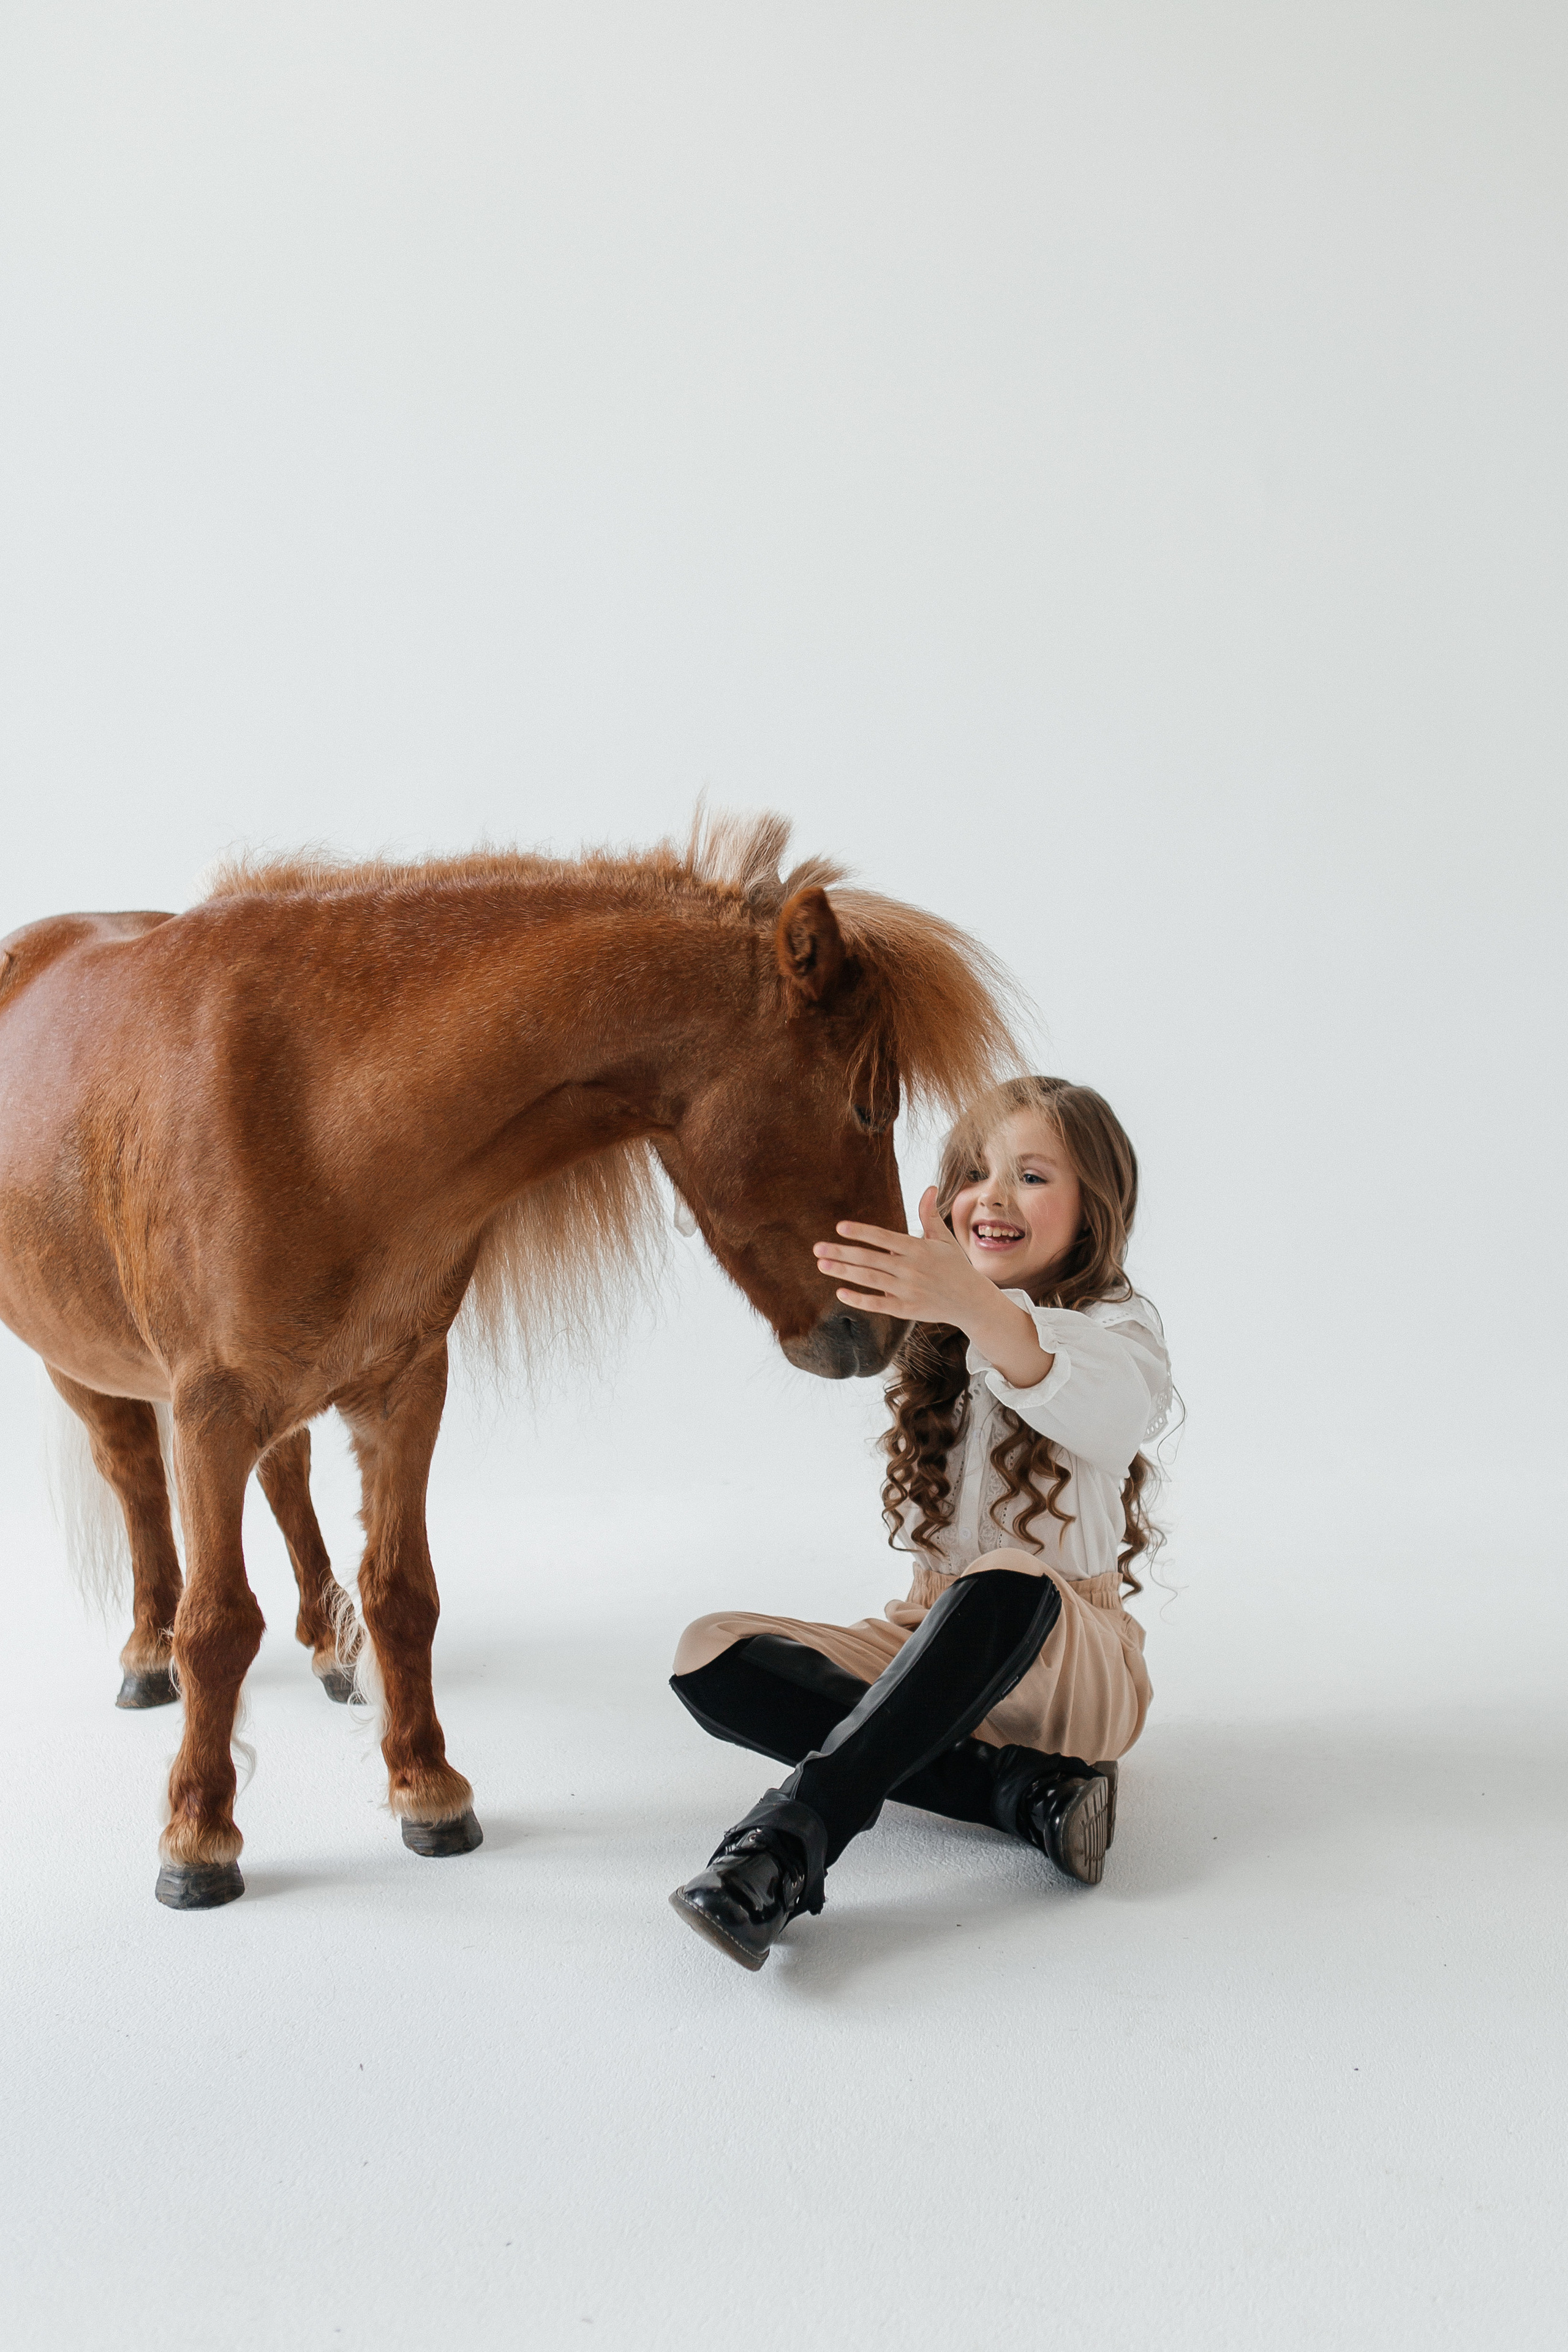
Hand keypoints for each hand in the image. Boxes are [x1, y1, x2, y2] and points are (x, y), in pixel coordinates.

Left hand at [813, 1188, 1055, 1388]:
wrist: (971, 1301)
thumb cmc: (955, 1266)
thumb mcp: (944, 1239)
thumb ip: (929, 1215)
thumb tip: (928, 1187)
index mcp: (918, 1249)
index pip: (884, 1238)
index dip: (862, 1232)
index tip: (840, 1227)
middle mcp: (911, 1269)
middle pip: (870, 1259)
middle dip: (841, 1253)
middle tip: (817, 1248)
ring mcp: (908, 1290)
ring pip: (870, 1280)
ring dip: (844, 1272)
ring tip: (822, 1265)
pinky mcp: (907, 1309)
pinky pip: (879, 1304)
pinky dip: (860, 1299)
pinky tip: (841, 1293)